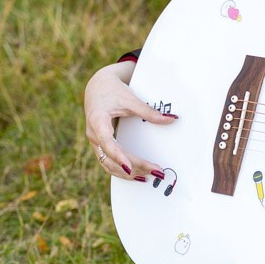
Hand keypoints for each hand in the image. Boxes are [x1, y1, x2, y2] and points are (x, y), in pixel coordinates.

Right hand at [84, 61, 176, 179]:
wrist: (97, 87)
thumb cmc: (111, 90)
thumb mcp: (130, 99)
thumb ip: (149, 112)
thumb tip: (171, 119)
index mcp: (97, 120)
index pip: (106, 142)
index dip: (118, 156)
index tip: (129, 167)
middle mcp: (93, 134)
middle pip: (111, 157)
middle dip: (134, 167)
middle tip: (155, 171)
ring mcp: (95, 141)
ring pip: (108, 164)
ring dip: (127, 173)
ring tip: (149, 176)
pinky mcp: (99, 145)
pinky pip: (108, 162)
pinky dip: (121, 170)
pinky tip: (137, 174)